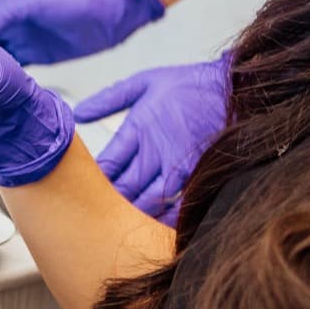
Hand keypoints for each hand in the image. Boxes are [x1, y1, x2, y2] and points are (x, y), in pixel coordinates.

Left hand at [76, 54, 231, 221]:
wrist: (232, 88)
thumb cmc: (188, 85)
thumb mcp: (143, 83)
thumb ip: (109, 99)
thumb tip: (77, 113)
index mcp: (138, 128)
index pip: (108, 163)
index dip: (92, 178)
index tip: (81, 187)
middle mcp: (156, 151)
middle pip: (124, 187)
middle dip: (108, 201)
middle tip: (94, 212)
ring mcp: (177, 166)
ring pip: (147, 200)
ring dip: (132, 213)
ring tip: (118, 223)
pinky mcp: (196, 175)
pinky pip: (177, 204)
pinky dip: (164, 218)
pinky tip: (154, 226)